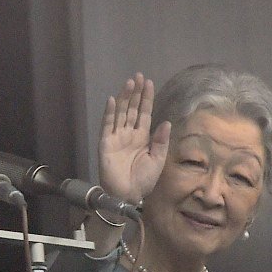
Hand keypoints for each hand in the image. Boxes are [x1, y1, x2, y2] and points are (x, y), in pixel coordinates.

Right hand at [98, 73, 170, 203]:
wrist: (128, 194)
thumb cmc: (144, 180)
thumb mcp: (158, 159)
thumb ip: (161, 141)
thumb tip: (165, 122)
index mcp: (142, 137)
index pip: (144, 113)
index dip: (146, 99)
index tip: (149, 83)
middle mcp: (129, 134)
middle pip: (131, 109)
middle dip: (135, 93)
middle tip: (138, 76)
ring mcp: (116, 137)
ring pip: (120, 113)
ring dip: (124, 98)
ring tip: (129, 83)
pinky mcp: (105, 143)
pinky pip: (107, 125)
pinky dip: (109, 113)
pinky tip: (111, 100)